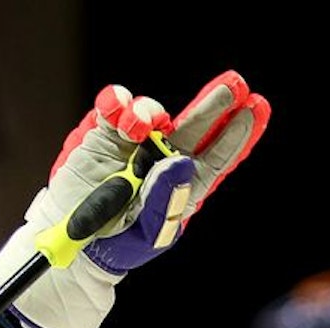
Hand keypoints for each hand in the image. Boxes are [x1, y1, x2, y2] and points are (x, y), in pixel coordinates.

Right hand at [0, 72, 269, 327]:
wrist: (74, 240)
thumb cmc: (119, 242)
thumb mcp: (150, 232)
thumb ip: (167, 199)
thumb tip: (182, 160)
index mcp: (182, 187)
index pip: (216, 157)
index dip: (236, 135)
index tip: (255, 109)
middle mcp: (162, 159)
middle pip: (195, 126)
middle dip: (214, 103)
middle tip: (235, 83)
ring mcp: (134, 143)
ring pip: (153, 112)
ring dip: (149, 111)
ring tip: (139, 126)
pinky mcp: (104, 132)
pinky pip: (114, 104)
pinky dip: (116, 102)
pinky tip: (117, 113)